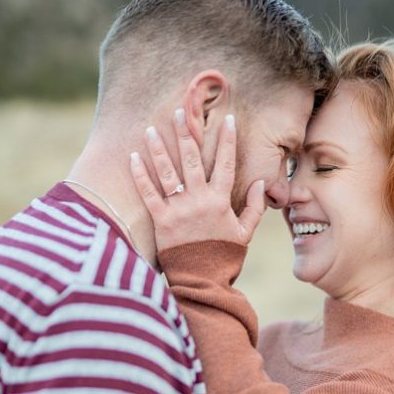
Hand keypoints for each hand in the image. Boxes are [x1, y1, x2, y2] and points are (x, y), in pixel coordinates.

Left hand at [129, 108, 268, 255]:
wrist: (201, 281)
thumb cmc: (224, 257)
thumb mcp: (245, 232)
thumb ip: (254, 207)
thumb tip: (260, 183)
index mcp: (221, 200)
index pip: (225, 162)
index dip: (227, 140)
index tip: (228, 119)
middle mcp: (199, 200)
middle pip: (191, 159)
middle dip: (186, 133)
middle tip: (180, 112)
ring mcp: (178, 209)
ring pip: (166, 172)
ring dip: (158, 148)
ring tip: (152, 128)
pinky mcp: (160, 221)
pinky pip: (148, 193)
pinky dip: (139, 175)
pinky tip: (133, 158)